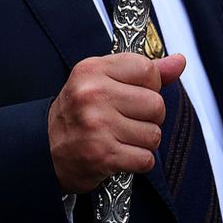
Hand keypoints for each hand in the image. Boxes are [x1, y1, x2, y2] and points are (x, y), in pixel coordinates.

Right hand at [49, 53, 183, 194]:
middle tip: (123, 120)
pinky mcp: (103, 154)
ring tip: (118, 138)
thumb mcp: (101, 82)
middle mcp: (92, 95)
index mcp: (92, 70)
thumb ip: (141, 72)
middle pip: (156, 105)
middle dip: (148, 118)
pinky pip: (146, 159)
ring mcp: (97, 125)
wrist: (44, 148)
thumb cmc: (77, 114)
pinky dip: (136, 161)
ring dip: (141, 142)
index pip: (147, 69)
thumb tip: (178, 61)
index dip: (148, 86)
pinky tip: (118, 154)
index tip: (132, 94)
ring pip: (154, 135)